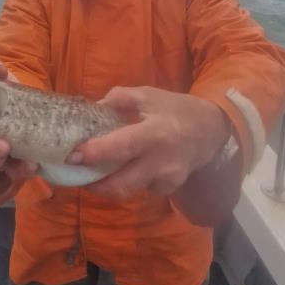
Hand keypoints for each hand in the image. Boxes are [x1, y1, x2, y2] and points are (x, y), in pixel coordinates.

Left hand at [66, 86, 229, 199]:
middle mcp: (162, 161)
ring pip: (129, 189)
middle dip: (95, 184)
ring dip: (108, 184)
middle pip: (122, 183)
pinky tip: (123, 169)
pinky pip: (141, 188)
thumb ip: (119, 99)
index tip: (73, 156)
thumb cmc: (175, 109)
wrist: (211, 130)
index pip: (122, 147)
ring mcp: (168, 179)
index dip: (96, 153)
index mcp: (156, 132)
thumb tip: (92, 108)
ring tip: (93, 173)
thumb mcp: (147, 95)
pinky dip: (127, 180)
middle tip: (76, 174)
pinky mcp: (169, 188)